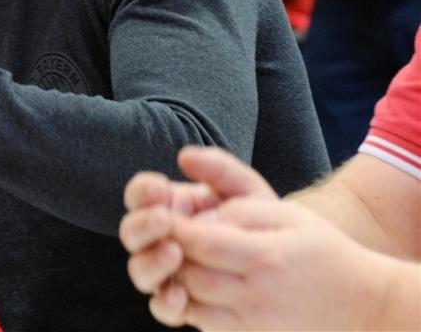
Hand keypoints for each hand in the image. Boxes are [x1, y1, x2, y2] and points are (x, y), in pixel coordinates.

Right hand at [120, 147, 274, 294]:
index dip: (142, 192)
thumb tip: (184, 156)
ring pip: (140, 270)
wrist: (290, 266)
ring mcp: (167, 272)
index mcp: (170, 207)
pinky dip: (166, 302)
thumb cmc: (261, 221)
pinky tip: (181, 295)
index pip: (139, 196)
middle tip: (165, 221)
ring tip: (174, 254)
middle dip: (142, 226)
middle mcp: (160, 240)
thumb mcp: (246, 190)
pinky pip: (161, 307)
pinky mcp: (181, 303)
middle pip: (131, 234)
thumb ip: (219, 169)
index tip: (159, 189)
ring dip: (151, 262)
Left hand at [151, 197, 382, 329]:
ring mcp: (255, 324)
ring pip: (191, 304)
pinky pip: (205, 325)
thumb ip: (241, 207)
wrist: (362, 304)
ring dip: (176, 280)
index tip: (165, 214)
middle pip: (189, 274)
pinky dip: (191, 304)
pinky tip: (195, 285)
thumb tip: (199, 212)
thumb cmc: (322, 251)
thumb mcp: (289, 215)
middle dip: (169, 253)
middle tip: (165, 237)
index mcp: (266, 257)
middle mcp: (258, 296)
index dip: (174, 227)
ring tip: (179, 259)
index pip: (199, 242)